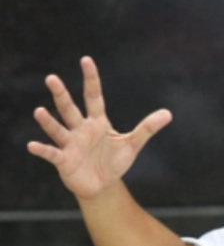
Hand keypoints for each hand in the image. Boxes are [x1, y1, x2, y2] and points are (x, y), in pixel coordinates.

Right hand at [27, 57, 171, 198]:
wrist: (103, 185)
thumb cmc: (114, 161)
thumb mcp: (133, 144)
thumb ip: (147, 128)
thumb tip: (168, 113)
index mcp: (98, 122)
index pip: (94, 96)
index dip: (91, 79)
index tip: (86, 60)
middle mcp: (81, 129)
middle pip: (70, 109)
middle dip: (61, 94)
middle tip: (52, 78)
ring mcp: (71, 144)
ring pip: (58, 129)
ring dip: (49, 121)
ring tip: (40, 111)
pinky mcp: (64, 161)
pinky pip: (52, 153)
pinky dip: (43, 150)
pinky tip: (32, 145)